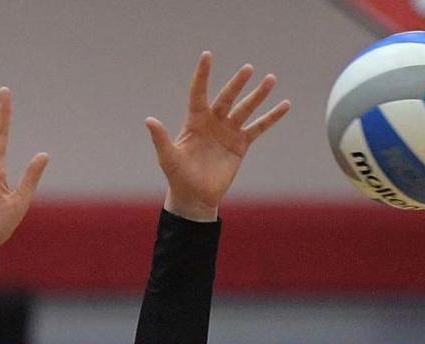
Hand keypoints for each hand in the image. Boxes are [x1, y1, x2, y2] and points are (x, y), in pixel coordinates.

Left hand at [146, 52, 290, 220]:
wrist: (194, 197)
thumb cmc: (178, 177)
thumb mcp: (167, 157)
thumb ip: (160, 139)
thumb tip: (149, 120)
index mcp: (195, 121)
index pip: (198, 93)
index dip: (202, 75)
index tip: (207, 55)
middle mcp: (213, 122)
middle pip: (227, 98)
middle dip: (237, 84)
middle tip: (247, 69)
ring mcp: (228, 131)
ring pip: (245, 108)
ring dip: (258, 95)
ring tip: (270, 79)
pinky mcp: (241, 144)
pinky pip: (258, 127)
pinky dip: (271, 117)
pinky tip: (285, 105)